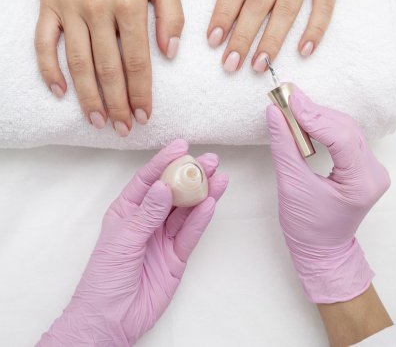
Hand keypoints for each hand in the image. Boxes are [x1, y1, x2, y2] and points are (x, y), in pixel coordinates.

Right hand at [35, 0, 183, 135]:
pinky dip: (50, 70)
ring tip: (99, 121)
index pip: (136, 59)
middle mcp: (96, 7)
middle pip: (107, 68)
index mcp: (128, 1)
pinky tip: (61, 92)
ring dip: (88, 96)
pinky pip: (44, 43)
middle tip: (123, 128)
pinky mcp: (49, 6)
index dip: (141, 91)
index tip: (145, 114)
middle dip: (117, 103)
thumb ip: (172, 15)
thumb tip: (170, 53)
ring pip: (78, 62)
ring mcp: (69, 7)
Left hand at [37, 139, 227, 345]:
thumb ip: (147, 214)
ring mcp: (163, 238)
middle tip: (210, 160)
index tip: (182, 146)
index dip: (164, 162)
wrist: (111, 320)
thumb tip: (163, 186)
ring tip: (219, 176)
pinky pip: (190, 234)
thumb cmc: (105, 277)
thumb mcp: (123, 240)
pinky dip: (201, 219)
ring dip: (202, 193)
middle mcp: (147, 220)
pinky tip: (211, 202)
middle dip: (190, 175)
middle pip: (172, 193)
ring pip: (186, 211)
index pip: (147, 180)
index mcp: (127, 210)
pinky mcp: (176, 257)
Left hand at [199, 0, 385, 71]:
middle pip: (257, 5)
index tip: (212, 39)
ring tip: (259, 65)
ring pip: (286, 11)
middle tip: (231, 64)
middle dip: (242, 37)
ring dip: (272, 40)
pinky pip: (323, 7)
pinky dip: (315, 30)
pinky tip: (303, 51)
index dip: (222, 15)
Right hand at [266, 87, 389, 302]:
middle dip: (314, 112)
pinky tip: (305, 120)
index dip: (314, 117)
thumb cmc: (307, 227)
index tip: (290, 101)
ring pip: (346, 129)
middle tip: (287, 98)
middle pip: (345, 128)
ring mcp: (371, 169)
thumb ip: (284, 146)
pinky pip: (345, 136)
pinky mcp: (362, 166)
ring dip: (318, 116)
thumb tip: (275, 113)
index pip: (341, 138)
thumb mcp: (291, 185)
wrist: (321, 250)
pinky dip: (323, 126)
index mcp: (362, 182)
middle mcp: (373, 172)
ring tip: (291, 107)